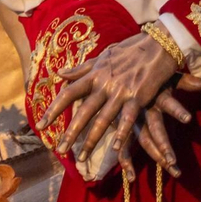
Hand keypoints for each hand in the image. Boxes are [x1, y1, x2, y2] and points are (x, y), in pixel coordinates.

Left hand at [40, 32, 192, 175]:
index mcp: (95, 74)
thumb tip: (60, 73)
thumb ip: (82, 68)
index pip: (69, 93)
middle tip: (60, 151)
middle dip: (71, 133)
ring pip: (103, 120)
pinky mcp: (138, 97)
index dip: (54, 109)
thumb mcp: (104, 56)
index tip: (41, 125)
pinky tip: (115, 148)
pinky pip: (127, 119)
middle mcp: (105, 84)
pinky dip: (121, 134)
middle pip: (83, 112)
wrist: (160, 44)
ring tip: (82, 157)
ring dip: (92, 140)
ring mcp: (121, 91)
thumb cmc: (131, 49)